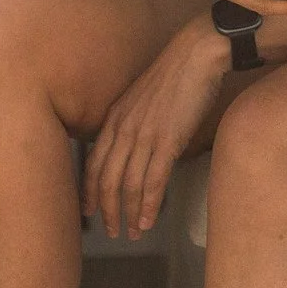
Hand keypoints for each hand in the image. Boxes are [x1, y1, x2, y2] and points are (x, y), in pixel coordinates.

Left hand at [84, 18, 228, 237]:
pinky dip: (149, 205)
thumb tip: (138, 146)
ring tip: (132, 233)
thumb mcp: (143, 98)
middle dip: (106, 210)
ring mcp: (144, 136)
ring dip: (128, 213)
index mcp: (115, 118)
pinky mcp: (167, 141)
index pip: (94, 163)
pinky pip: (153, 181)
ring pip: (128, 185)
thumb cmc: (176, 73)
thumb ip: (135, 122)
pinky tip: (148, 220)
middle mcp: (123, 129)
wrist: (196, 54)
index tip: (89, 211)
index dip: (90, 191)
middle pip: (106, 180)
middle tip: (111, 231)